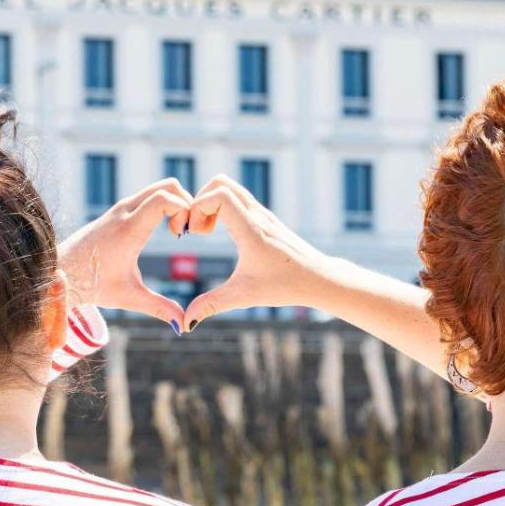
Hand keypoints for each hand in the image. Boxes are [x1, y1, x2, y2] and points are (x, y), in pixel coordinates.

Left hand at [59, 178, 191, 323]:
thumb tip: (185, 326)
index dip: (184, 209)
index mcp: (129, 229)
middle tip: (186, 231)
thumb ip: (159, 308)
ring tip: (177, 232)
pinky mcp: (118, 210)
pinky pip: (149, 195)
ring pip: (159, 187)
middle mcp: (124, 211)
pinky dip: (164, 204)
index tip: (185, 234)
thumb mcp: (128, 298)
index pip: (164, 198)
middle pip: (167, 185)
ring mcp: (120, 207)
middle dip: (186, 202)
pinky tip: (165, 230)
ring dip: (176, 203)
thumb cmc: (92, 284)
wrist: (60, 271)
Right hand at [181, 175, 327, 329]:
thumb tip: (185, 323)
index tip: (194, 233)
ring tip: (206, 231)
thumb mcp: (244, 296)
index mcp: (251, 229)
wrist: (319, 279)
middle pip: (221, 182)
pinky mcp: (265, 218)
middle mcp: (257, 215)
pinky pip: (238, 199)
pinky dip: (222, 208)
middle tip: (197, 229)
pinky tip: (221, 233)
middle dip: (200, 200)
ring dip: (211, 203)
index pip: (219, 194)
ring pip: (230, 188)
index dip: (198, 207)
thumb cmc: (286, 286)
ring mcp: (262, 214)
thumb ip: (212, 305)